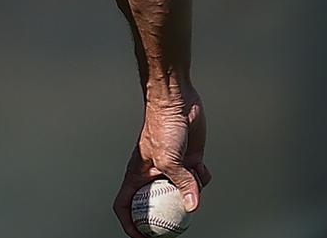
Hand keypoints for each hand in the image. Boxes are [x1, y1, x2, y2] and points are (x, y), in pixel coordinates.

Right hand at [113, 87, 210, 237]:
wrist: (177, 101)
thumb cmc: (161, 125)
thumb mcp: (169, 158)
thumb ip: (182, 183)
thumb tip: (193, 206)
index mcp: (137, 174)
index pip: (125, 204)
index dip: (129, 223)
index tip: (142, 236)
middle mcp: (153, 174)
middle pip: (156, 204)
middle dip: (167, 215)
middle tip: (178, 227)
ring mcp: (171, 168)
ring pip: (181, 193)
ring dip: (190, 191)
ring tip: (193, 179)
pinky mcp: (188, 160)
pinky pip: (197, 180)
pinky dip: (202, 177)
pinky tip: (201, 165)